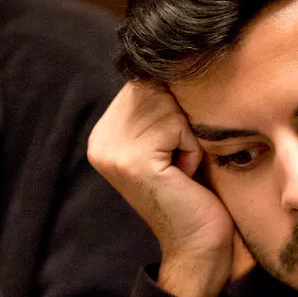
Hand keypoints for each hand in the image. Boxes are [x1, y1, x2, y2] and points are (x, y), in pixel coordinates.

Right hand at [88, 81, 234, 296]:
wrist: (197, 246)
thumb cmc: (196, 192)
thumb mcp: (171, 140)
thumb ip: (160, 106)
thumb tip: (172, 50)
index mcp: (105, 132)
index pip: (144, 81)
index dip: (174, 108)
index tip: (173, 151)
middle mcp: (100, 139)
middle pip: (156, 88)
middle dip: (182, 122)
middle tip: (179, 163)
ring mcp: (112, 150)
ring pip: (170, 106)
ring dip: (188, 136)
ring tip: (181, 169)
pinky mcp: (132, 161)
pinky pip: (178, 126)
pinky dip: (192, 149)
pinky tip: (183, 177)